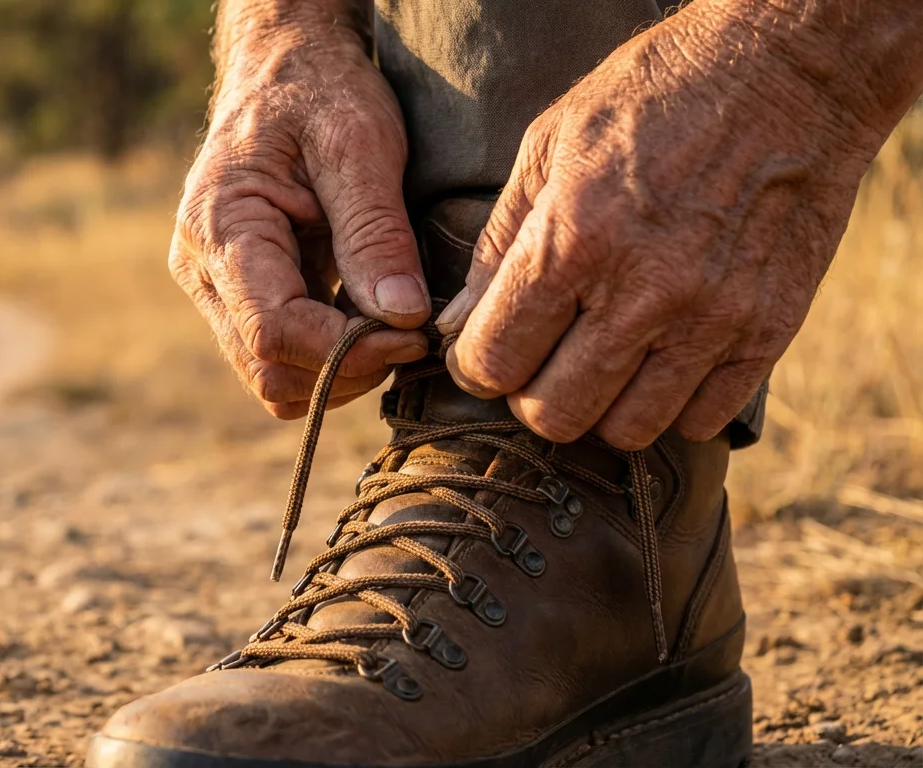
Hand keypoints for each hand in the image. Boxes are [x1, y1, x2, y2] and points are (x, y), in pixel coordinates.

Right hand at [169, 5, 429, 418]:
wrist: (284, 69)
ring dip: (338, 369)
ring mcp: (215, 288)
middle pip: (266, 370)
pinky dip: (328, 356)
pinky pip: (279, 356)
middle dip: (344, 368)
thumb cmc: (319, 91)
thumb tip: (401, 317)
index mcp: (219, 226)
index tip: (413, 334)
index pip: (272, 329)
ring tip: (390, 323)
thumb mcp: (359, 143)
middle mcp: (202, 269)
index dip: (345, 350)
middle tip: (410, 335)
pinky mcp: (238, 297)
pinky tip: (367, 315)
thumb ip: (376, 231)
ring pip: (270, 377)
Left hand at [436, 0, 908, 448]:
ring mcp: (711, 319)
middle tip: (539, 360)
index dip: (475, 367)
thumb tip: (455, 323)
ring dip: (600, 407)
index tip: (485, 351)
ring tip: (599, 361)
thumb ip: (498, 243)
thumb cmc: (655, 97)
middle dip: (529, 396)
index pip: (494, 361)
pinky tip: (660, 361)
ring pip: (626, 430)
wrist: (788, 73)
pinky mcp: (768, 331)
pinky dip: (671, 406)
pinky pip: (701, 419)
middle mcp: (642, 293)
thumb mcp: (550, 145)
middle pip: (554, 414)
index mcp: (574, 242)